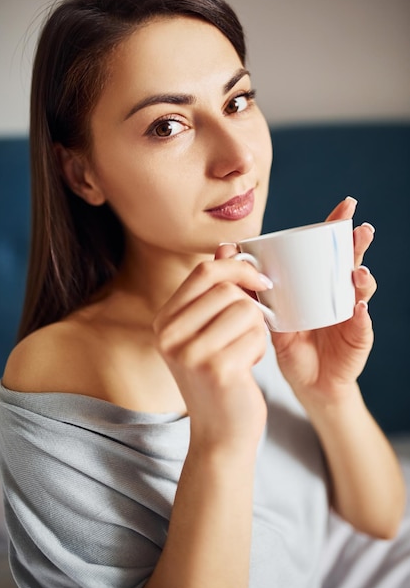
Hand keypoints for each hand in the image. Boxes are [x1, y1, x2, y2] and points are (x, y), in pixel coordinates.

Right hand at [153, 256, 269, 452]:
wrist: (221, 432)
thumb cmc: (219, 378)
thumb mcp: (209, 331)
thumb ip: (216, 291)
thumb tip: (227, 245)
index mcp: (164, 322)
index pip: (204, 272)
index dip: (237, 268)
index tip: (259, 281)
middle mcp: (169, 336)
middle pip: (227, 288)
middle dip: (250, 305)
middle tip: (250, 329)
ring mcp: (190, 353)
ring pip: (245, 309)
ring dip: (256, 329)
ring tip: (245, 351)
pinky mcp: (217, 369)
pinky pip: (256, 333)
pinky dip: (260, 347)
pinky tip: (248, 366)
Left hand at [270, 196, 376, 407]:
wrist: (307, 382)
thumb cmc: (291, 344)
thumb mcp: (269, 312)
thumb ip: (252, 284)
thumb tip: (226, 249)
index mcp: (320, 283)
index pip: (330, 249)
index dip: (338, 228)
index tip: (346, 205)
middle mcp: (339, 293)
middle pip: (351, 262)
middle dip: (358, 244)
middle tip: (361, 229)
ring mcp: (351, 314)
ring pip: (362, 290)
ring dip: (363, 278)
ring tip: (359, 271)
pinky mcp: (357, 338)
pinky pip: (361, 326)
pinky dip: (361, 316)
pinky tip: (359, 309)